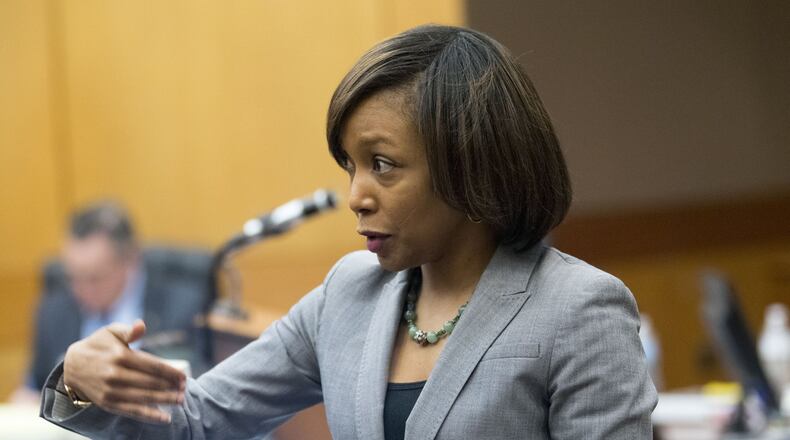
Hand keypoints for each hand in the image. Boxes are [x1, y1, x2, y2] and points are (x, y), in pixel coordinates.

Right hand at [63, 319, 185, 423]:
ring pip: (143, 398)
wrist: (71, 365)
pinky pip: (131, 411)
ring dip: (164, 400)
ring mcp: (111, 391)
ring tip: (180, 401)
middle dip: (170, 386)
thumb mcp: (111, 332)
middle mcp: (115, 374)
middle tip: (185, 389)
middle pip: (150, 382)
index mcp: (120, 356)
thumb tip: (141, 326)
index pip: (152, 365)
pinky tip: (164, 418)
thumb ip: (128, 330)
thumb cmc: (98, 345)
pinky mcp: (107, 403)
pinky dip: (149, 416)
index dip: (170, 372)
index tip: (183, 376)